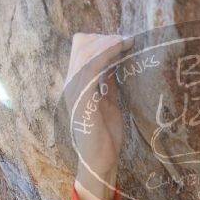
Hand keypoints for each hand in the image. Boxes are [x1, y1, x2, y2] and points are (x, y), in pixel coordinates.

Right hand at [64, 33, 133, 197]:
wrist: (100, 161)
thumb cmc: (106, 136)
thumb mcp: (109, 102)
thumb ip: (108, 83)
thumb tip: (115, 62)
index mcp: (77, 85)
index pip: (81, 50)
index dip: (100, 40)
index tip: (123, 40)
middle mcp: (72, 84)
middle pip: (82, 45)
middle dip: (106, 38)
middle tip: (128, 40)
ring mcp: (75, 91)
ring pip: (86, 52)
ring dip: (108, 44)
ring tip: (127, 42)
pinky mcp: (83, 99)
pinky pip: (92, 68)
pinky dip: (107, 56)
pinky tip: (121, 53)